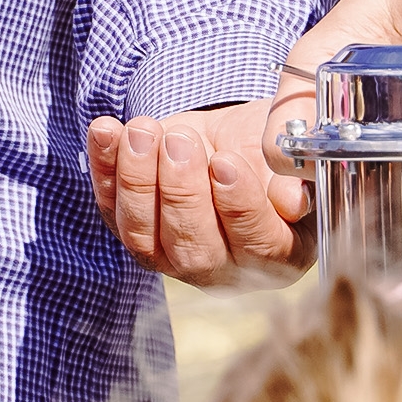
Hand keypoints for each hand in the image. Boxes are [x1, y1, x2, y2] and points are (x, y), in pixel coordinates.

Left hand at [87, 100, 311, 293]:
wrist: (230, 142)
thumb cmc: (271, 149)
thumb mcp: (295, 147)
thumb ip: (297, 168)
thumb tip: (292, 200)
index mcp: (279, 256)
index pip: (258, 245)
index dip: (241, 207)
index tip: (226, 162)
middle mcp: (225, 270)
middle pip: (195, 251)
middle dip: (182, 192)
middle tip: (180, 142)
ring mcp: (173, 259)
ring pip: (144, 238)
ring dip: (138, 182)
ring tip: (142, 131)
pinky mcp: (135, 233)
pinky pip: (111, 210)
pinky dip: (104, 169)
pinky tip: (105, 131)